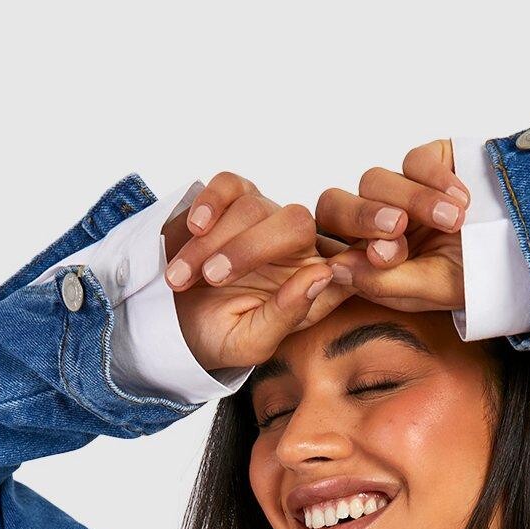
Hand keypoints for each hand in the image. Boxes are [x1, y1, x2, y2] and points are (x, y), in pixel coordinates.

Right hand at [162, 172, 352, 371]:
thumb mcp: (253, 342)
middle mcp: (297, 245)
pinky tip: (195, 229)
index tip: (344, 259)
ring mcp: (265, 218)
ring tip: (180, 279)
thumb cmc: (221, 335)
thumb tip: (322, 274)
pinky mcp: (233, 200)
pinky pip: (229, 185)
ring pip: (252, 208)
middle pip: (296, 222)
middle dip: (248, 249)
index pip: (347, 257)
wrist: (175, 322)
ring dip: (210, 245)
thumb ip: (288, 314)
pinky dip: (208, 203)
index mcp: (315, 283)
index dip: (354, 245)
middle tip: (211, 279)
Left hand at [314, 140, 468, 312]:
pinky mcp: (423, 162)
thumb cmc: (475, 276)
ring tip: (454, 221)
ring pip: (374, 180)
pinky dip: (437, 179)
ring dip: (415, 201)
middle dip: (364, 215)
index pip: (329, 246)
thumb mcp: (431, 290)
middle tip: (398, 227)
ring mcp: (396, 191)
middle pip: (334, 205)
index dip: (349, 246)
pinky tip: (463, 200)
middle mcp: (373, 225)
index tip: (385, 256)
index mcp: (366, 261)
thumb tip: (335, 268)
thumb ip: (382, 283)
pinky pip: (414, 160)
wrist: (524, 248)